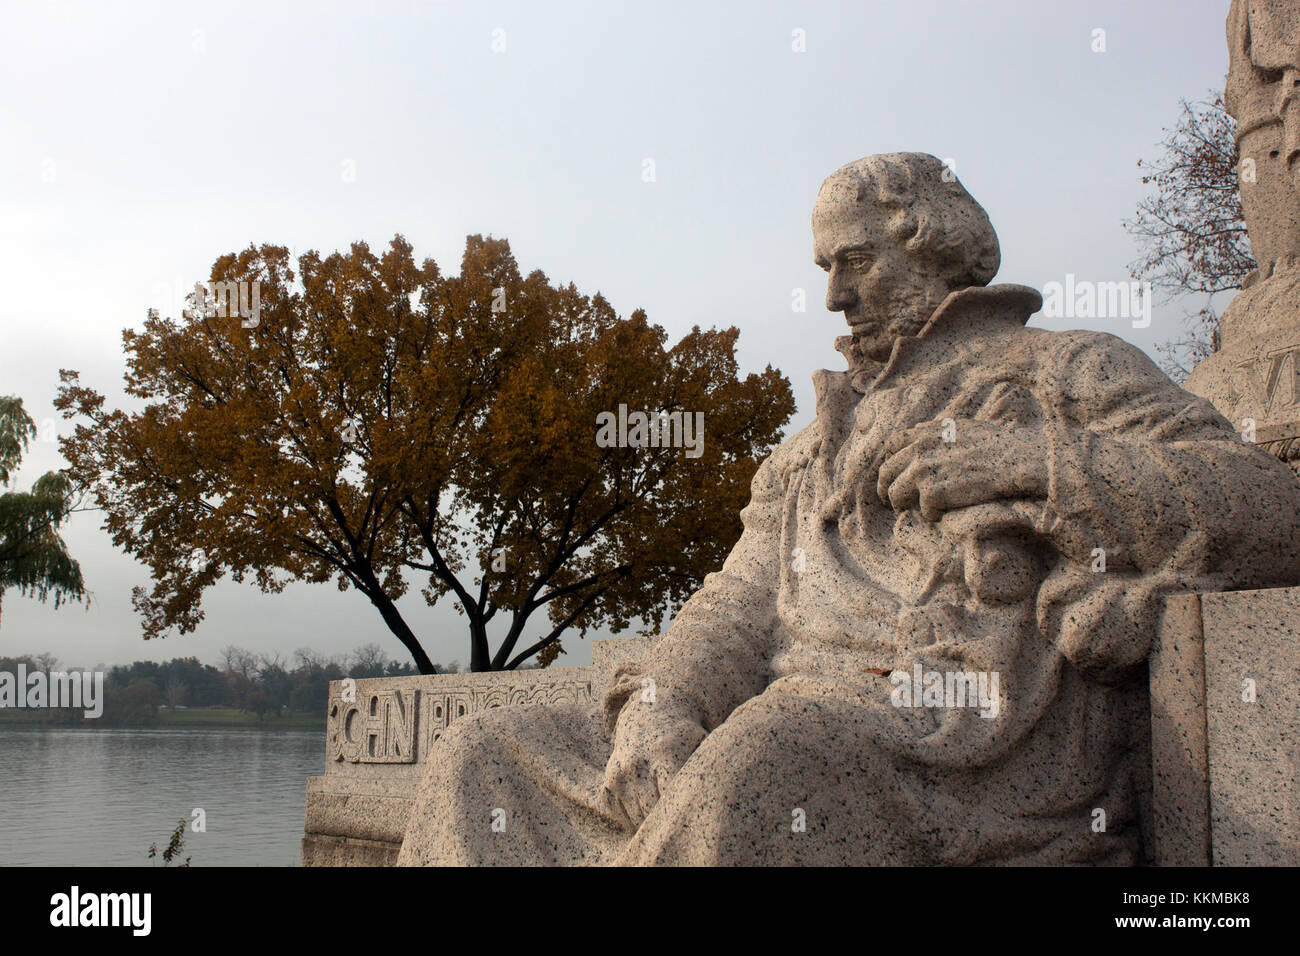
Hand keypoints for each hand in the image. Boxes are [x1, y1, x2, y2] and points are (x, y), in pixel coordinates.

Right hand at [603, 699, 706, 827]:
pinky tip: (645, 812)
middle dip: (664, 819)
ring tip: (663, 819)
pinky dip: (630, 817)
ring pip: (634, 814)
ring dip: (647, 821)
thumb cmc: (683, 735)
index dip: (679, 811)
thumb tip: (721, 792)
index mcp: (665, 753)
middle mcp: (638, 762)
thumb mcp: (700, 740)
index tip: (689, 816)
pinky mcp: (610, 777)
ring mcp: (621, 771)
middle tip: (677, 824)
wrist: (651, 714)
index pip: (670, 795)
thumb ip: (708, 765)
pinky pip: (617, 810)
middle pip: (650, 808)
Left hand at [877, 419, 1048, 521]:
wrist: (1013, 460)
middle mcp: (919, 449)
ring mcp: (924, 471)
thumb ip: (935, 432)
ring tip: (911, 511)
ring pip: (895, 494)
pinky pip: (923, 510)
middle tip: (892, 501)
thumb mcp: (961, 426)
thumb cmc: (995, 444)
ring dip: (901, 505)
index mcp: (924, 432)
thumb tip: (917, 433)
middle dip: (885, 488)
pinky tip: (943, 514)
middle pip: (886, 472)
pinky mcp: (933, 493)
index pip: (891, 445)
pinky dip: (932, 515)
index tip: (893, 474)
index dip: (890, 462)